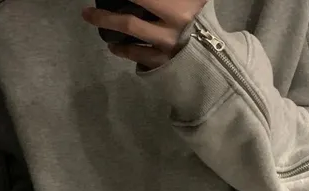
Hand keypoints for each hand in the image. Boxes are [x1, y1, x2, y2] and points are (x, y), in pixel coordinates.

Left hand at [82, 0, 207, 69]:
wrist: (221, 62)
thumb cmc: (205, 25)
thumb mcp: (195, 3)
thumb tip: (149, 0)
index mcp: (182, 9)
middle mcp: (173, 28)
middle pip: (129, 20)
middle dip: (104, 15)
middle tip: (87, 11)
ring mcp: (167, 49)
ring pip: (129, 37)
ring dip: (109, 28)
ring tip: (95, 20)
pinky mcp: (164, 65)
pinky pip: (136, 56)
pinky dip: (122, 50)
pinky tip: (113, 46)